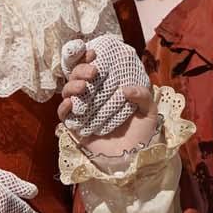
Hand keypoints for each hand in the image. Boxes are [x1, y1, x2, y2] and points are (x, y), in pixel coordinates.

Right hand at [59, 36, 157, 155]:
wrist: (134, 160)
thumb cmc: (142, 135)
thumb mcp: (149, 111)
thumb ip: (142, 95)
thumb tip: (126, 88)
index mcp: (108, 90)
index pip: (93, 69)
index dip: (89, 59)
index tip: (95, 53)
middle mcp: (93, 99)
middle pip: (77, 77)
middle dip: (81, 69)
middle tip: (93, 72)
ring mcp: (83, 112)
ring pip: (68, 92)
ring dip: (72, 85)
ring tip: (84, 86)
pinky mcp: (75, 127)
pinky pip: (63, 114)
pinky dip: (64, 107)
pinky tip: (71, 103)